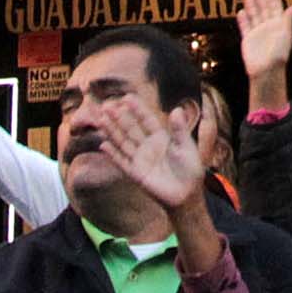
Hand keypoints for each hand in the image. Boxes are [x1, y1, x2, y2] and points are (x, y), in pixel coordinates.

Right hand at [91, 89, 209, 212]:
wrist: (186, 195)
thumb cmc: (189, 170)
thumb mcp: (186, 147)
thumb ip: (180, 130)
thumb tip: (177, 109)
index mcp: (161, 137)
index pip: (146, 120)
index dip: (137, 109)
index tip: (127, 97)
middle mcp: (148, 146)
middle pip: (130, 129)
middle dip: (119, 117)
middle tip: (107, 105)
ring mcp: (140, 159)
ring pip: (123, 142)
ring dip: (112, 131)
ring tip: (101, 119)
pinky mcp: (136, 173)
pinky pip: (122, 161)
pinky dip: (112, 154)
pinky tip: (103, 145)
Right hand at [236, 0, 291, 94]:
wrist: (267, 70)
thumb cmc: (279, 53)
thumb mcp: (285, 34)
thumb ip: (287, 19)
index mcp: (279, 26)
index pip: (276, 9)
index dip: (273, 0)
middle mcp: (268, 28)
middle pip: (264, 10)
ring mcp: (257, 33)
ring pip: (254, 16)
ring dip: (252, 7)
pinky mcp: (248, 39)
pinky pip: (245, 26)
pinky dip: (243, 19)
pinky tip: (241, 11)